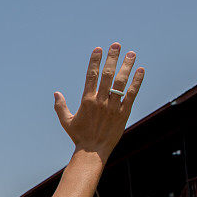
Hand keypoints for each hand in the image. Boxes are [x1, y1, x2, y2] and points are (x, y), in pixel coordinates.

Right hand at [53, 43, 144, 159]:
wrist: (93, 151)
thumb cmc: (79, 136)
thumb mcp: (66, 121)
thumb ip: (60, 106)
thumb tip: (56, 93)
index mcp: (87, 101)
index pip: (91, 76)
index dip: (95, 61)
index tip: (98, 49)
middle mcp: (100, 101)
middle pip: (107, 75)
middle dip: (112, 58)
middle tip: (116, 45)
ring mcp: (113, 106)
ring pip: (121, 82)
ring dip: (127, 66)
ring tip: (131, 54)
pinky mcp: (124, 113)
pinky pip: (132, 94)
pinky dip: (137, 82)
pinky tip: (141, 70)